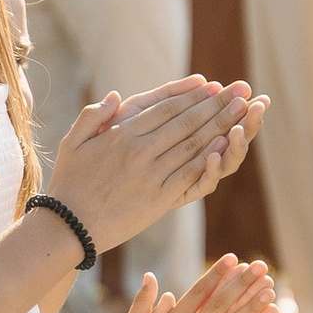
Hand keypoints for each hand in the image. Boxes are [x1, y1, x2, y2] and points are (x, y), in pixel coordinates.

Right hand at [47, 77, 264, 250]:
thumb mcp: (72, 143)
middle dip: (216, 104)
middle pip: (186, 122)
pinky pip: (190, 174)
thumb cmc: (68, 183)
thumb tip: (116, 96)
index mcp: (121, 134)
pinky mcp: (160, 199)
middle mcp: (140, 151)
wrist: (69, 227)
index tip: (212, 84)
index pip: (164, 108)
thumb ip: (93, 116)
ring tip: (243, 110)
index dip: (191, 95)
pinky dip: (210, 159)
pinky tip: (226, 145)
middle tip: (240, 90)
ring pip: (193, 145)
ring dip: (221, 126)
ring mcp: (152, 175)